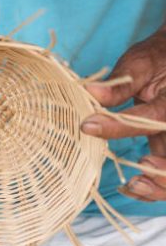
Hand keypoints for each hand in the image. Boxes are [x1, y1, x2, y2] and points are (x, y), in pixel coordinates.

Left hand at [81, 26, 165, 201]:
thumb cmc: (159, 57)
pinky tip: (134, 187)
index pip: (151, 120)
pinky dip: (155, 185)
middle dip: (162, 177)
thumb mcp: (140, 64)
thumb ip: (120, 83)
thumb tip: (90, 93)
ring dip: (160, 187)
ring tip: (133, 187)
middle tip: (134, 182)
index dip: (118, 126)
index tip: (87, 126)